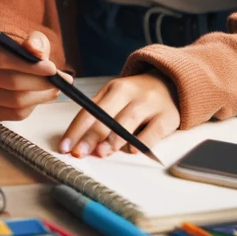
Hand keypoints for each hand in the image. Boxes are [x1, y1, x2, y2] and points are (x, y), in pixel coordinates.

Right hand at [0, 29, 59, 121]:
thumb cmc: (12, 49)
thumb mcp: (24, 38)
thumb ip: (34, 42)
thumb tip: (36, 50)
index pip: (1, 59)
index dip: (29, 65)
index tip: (52, 68)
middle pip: (10, 82)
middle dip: (40, 82)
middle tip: (61, 81)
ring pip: (15, 101)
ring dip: (41, 96)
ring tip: (54, 88)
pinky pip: (15, 114)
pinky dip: (32, 106)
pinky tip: (37, 96)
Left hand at [59, 73, 180, 157]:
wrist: (171, 82)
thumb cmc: (138, 95)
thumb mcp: (117, 96)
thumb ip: (100, 114)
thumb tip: (81, 140)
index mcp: (115, 88)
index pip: (90, 109)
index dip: (76, 129)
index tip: (65, 146)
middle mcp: (131, 93)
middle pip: (107, 115)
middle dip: (90, 136)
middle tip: (79, 152)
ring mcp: (150, 104)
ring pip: (127, 121)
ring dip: (112, 139)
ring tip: (101, 152)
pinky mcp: (167, 116)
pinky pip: (153, 131)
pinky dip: (141, 142)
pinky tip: (132, 150)